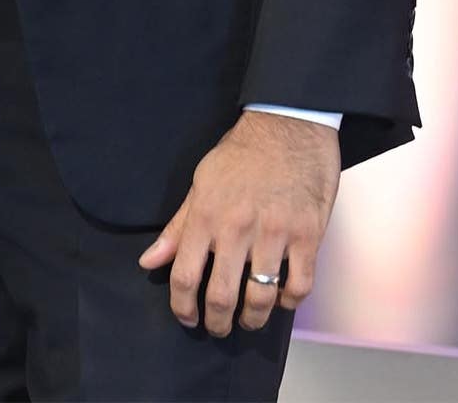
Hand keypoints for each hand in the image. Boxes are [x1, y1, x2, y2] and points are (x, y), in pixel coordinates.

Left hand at [140, 109, 338, 335]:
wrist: (288, 129)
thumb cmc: (241, 155)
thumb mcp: (200, 184)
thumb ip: (178, 228)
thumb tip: (150, 261)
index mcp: (206, 215)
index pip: (184, 274)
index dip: (182, 306)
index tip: (186, 318)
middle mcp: (237, 228)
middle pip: (221, 294)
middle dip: (216, 321)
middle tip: (217, 328)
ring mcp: (275, 234)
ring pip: (260, 296)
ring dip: (252, 319)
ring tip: (248, 322)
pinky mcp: (308, 236)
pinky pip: (299, 285)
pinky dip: (288, 302)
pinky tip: (280, 301)